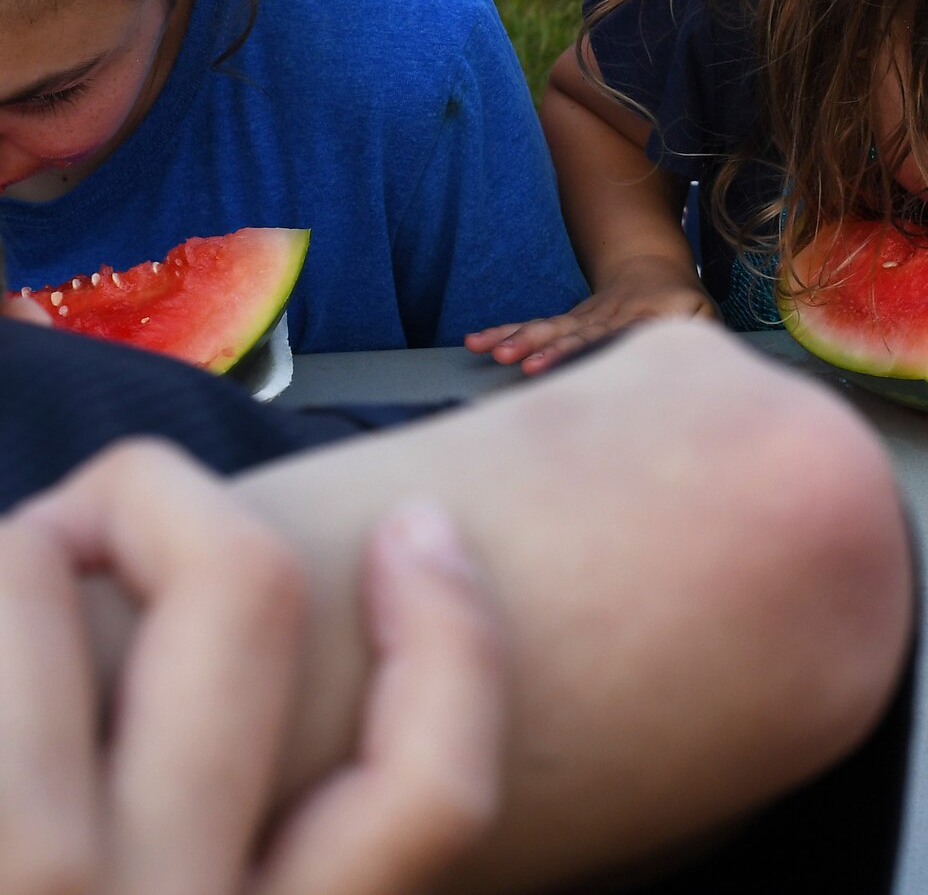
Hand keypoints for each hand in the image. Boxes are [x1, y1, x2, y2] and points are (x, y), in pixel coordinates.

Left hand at [0, 440, 504, 894]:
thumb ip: (230, 848)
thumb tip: (214, 632)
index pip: (430, 791)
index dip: (452, 630)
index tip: (424, 536)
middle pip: (242, 590)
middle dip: (154, 500)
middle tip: (87, 529)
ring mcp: (21, 882)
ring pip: (29, 579)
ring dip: (3, 549)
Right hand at [466, 253, 715, 373]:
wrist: (654, 269)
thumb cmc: (685, 304)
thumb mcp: (702, 316)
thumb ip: (698, 332)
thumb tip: (692, 354)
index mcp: (643, 317)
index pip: (619, 334)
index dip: (598, 347)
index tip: (580, 359)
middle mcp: (608, 316)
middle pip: (577, 333)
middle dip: (551, 349)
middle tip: (526, 365)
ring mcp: (584, 318)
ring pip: (549, 327)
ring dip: (521, 340)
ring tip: (493, 351)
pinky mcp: (568, 322)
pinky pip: (535, 328)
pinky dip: (505, 333)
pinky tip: (478, 341)